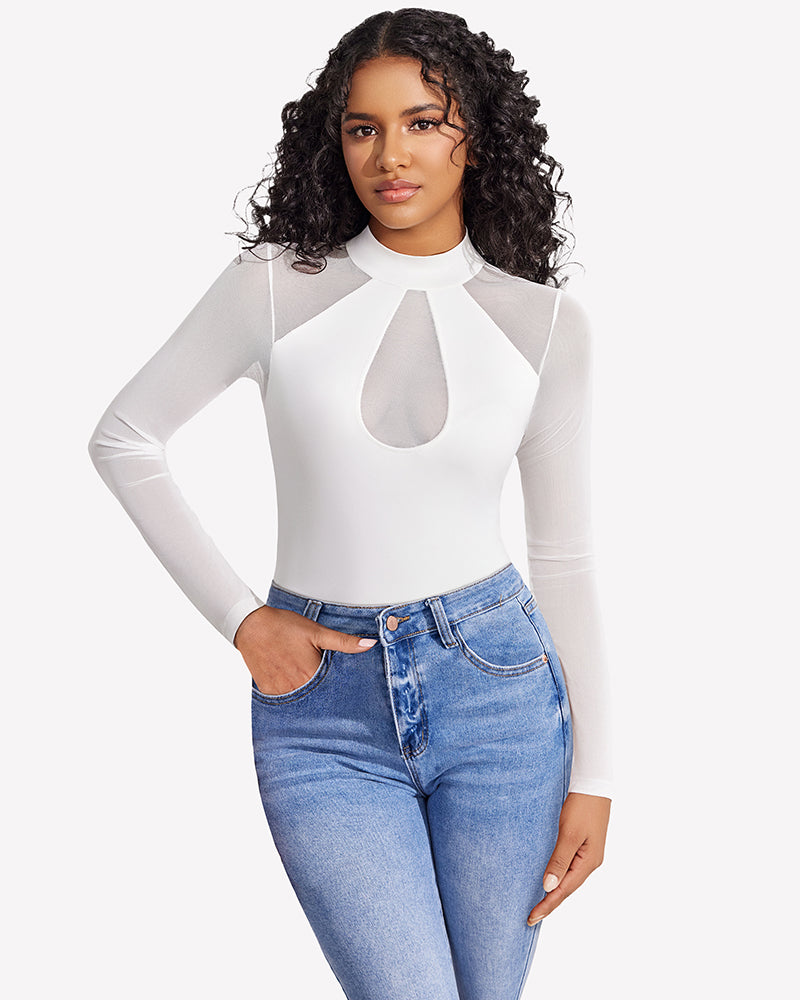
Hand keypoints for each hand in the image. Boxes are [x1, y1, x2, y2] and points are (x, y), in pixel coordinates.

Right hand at [233, 605, 377, 695]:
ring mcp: (280, 690)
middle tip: (328, 693)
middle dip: (325, 698)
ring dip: (307, 698)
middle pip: (316, 699)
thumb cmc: (285, 626)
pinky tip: (294, 688)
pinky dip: (291, 696)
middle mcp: (296, 686)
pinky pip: (283, 701)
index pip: (333, 692)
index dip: (339, 693)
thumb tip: (370, 644)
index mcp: (311, 673)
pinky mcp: (267, 690)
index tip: (346, 695)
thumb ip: (344, 642)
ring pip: (300, 702)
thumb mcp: (317, 632)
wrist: (251, 626)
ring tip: (311, 691)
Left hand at [527, 792, 610, 925]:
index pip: (564, 891)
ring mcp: (588, 854)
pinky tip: (550, 881)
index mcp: (589, 863)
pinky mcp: (583, 845)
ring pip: (569, 880)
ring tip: (539, 905)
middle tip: (532, 917)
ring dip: (554, 893)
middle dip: (550, 903)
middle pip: (567, 889)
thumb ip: (559, 860)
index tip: (532, 917)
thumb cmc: (582, 806)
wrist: (594, 785)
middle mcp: (590, 862)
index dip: (548, 905)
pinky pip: (569, 868)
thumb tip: (548, 886)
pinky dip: (559, 878)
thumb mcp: (568, 834)